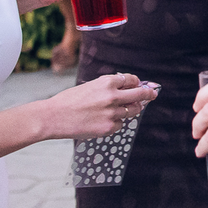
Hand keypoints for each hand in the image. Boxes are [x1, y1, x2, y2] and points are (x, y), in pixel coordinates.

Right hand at [41, 74, 156, 140]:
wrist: (53, 117)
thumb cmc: (68, 101)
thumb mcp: (89, 87)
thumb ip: (107, 88)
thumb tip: (124, 90)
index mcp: (106, 82)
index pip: (130, 80)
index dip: (137, 82)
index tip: (140, 84)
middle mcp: (112, 96)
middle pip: (139, 94)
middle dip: (148, 94)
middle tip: (153, 94)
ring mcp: (112, 113)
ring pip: (133, 111)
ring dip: (134, 109)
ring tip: (133, 109)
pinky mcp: (109, 128)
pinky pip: (120, 124)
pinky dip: (117, 123)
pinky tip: (106, 121)